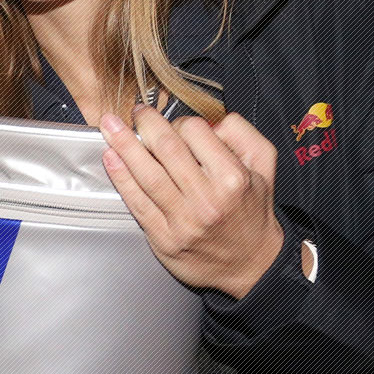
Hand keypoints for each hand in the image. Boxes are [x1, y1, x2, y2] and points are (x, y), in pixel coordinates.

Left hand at [99, 105, 284, 299]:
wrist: (250, 263)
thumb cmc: (251, 210)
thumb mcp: (264, 166)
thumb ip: (242, 135)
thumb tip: (210, 120)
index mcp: (232, 178)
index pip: (196, 132)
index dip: (181, 121)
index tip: (175, 123)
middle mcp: (207, 199)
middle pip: (167, 149)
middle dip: (146, 124)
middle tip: (135, 111)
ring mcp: (183, 221)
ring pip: (148, 175)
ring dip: (124, 146)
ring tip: (109, 126)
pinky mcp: (164, 238)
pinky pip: (138, 203)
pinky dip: (121, 178)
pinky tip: (110, 158)